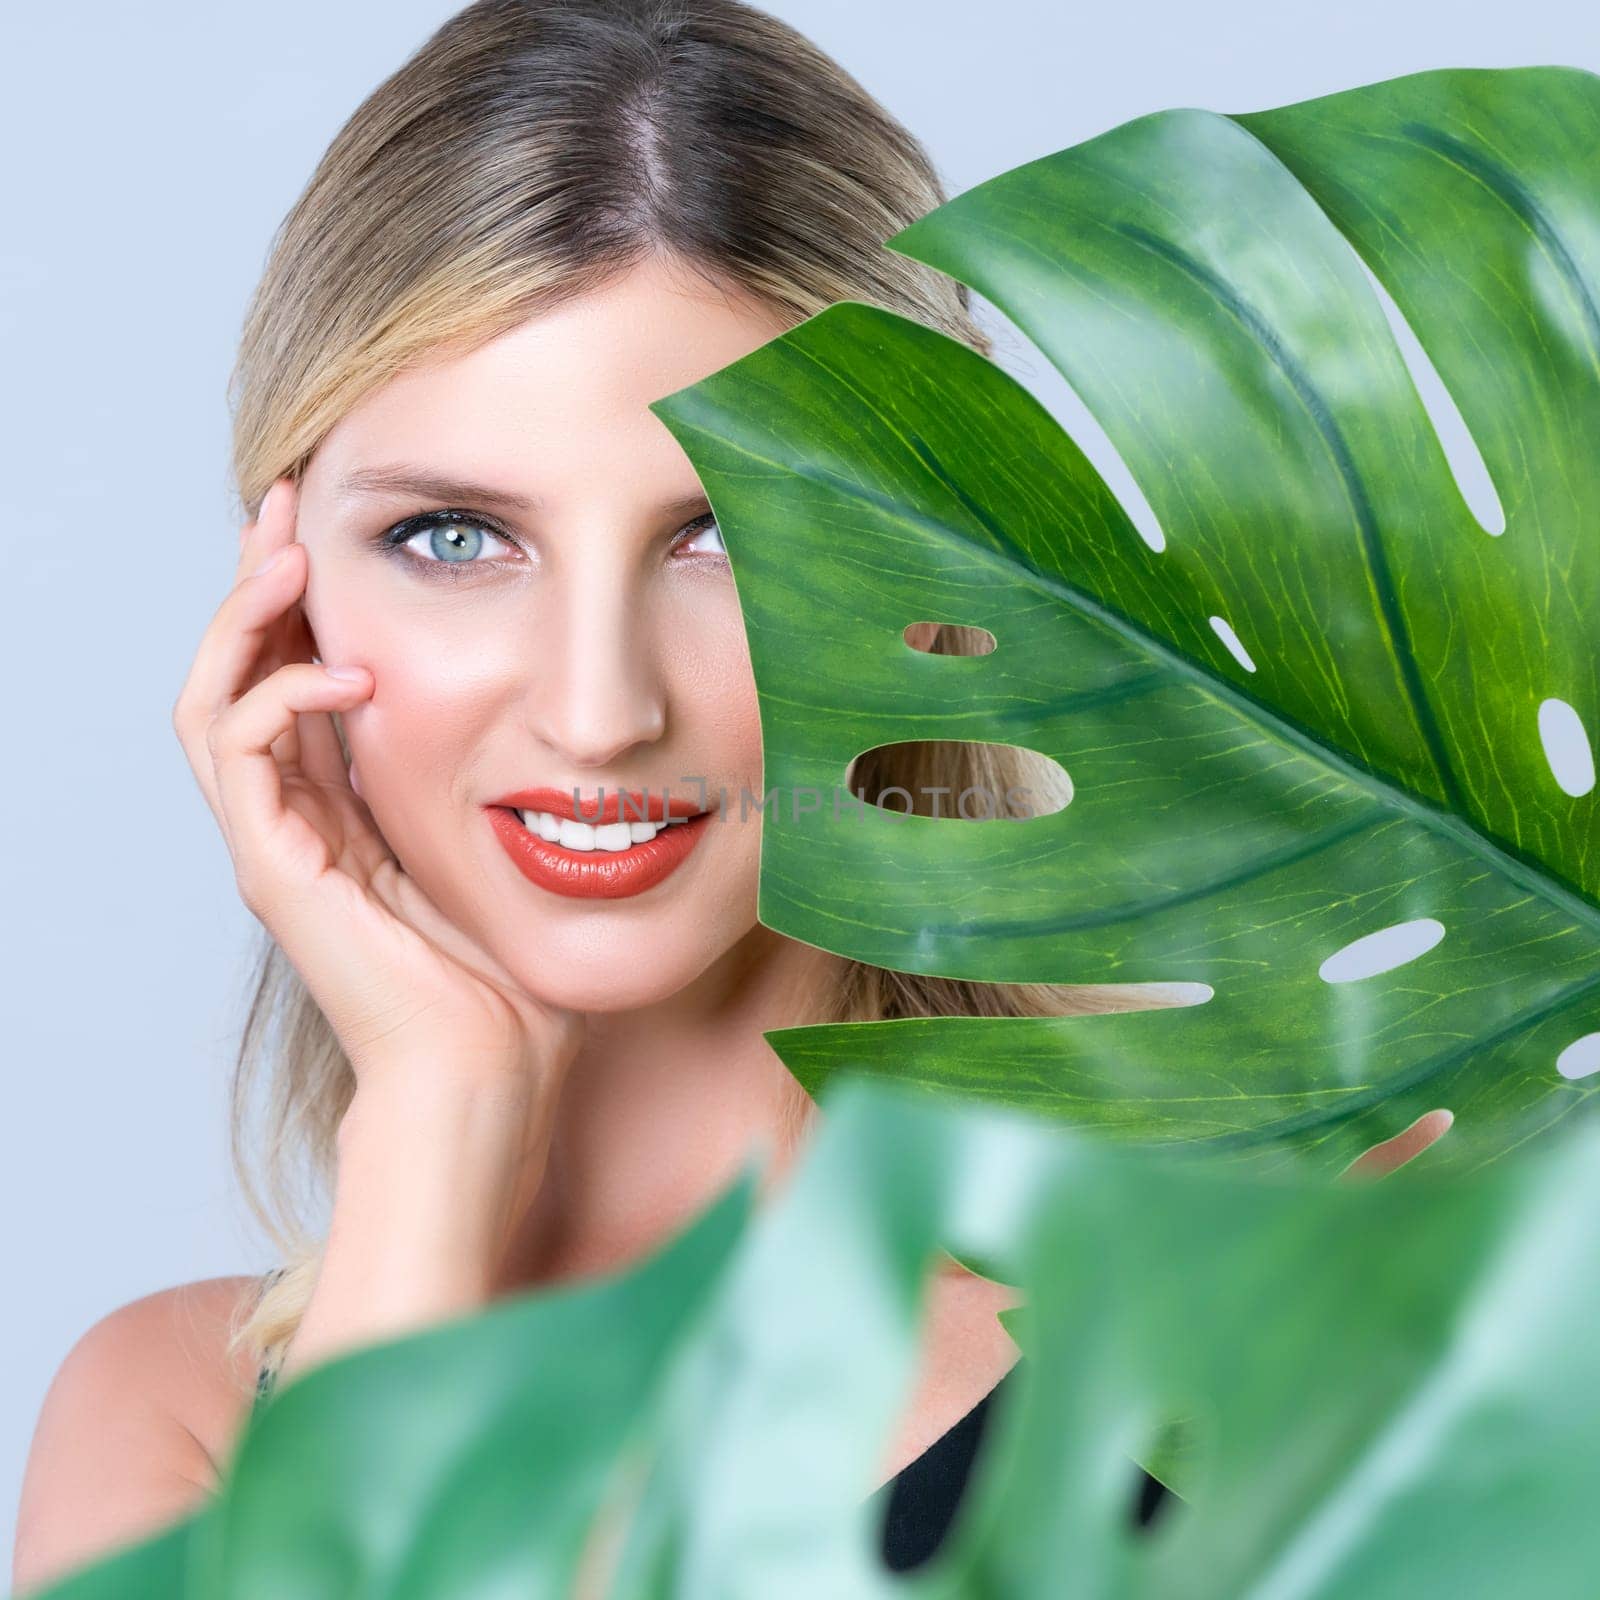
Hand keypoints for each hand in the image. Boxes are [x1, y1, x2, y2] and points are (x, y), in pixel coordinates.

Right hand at [172, 476, 586, 1103]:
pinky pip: (236, 754)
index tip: (333, 529)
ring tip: (288, 551)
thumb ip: (502, 794)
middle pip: (242, 676)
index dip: (304, 606)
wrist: (487, 1074)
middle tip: (285, 501)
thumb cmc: (512, 984)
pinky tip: (345, 672)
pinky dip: (278, 695)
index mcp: (348, 817)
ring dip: (244, 619)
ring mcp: (278, 847)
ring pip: (215, 700)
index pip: (299, 685)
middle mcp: (299, 824)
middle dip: (259, 583)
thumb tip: (564, 727)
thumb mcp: (510, 857)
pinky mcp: (275, 870)